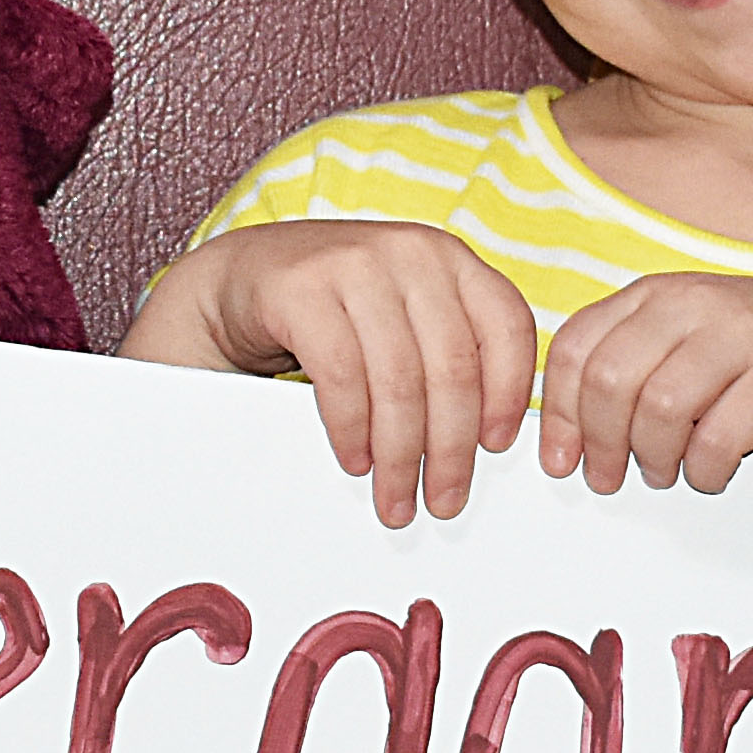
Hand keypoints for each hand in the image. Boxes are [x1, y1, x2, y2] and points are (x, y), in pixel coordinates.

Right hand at [123, 220, 540, 523]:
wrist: (242, 280)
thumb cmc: (334, 310)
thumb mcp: (404, 315)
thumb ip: (448, 351)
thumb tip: (489, 438)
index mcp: (448, 258)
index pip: (505, 328)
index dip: (510, 395)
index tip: (498, 447)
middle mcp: (408, 252)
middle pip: (453, 368)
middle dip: (450, 449)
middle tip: (444, 500)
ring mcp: (353, 264)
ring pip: (400, 380)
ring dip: (400, 455)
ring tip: (397, 498)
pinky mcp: (300, 289)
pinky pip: (342, 377)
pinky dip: (352, 430)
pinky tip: (355, 460)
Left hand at [536, 272, 752, 493]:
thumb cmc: (745, 357)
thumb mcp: (678, 343)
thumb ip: (624, 366)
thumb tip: (562, 439)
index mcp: (655, 294)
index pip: (578, 348)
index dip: (560, 415)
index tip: (561, 462)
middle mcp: (695, 303)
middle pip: (611, 380)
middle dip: (602, 444)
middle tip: (612, 478)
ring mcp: (743, 333)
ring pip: (660, 409)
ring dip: (654, 459)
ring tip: (666, 472)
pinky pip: (719, 438)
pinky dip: (705, 470)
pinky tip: (711, 472)